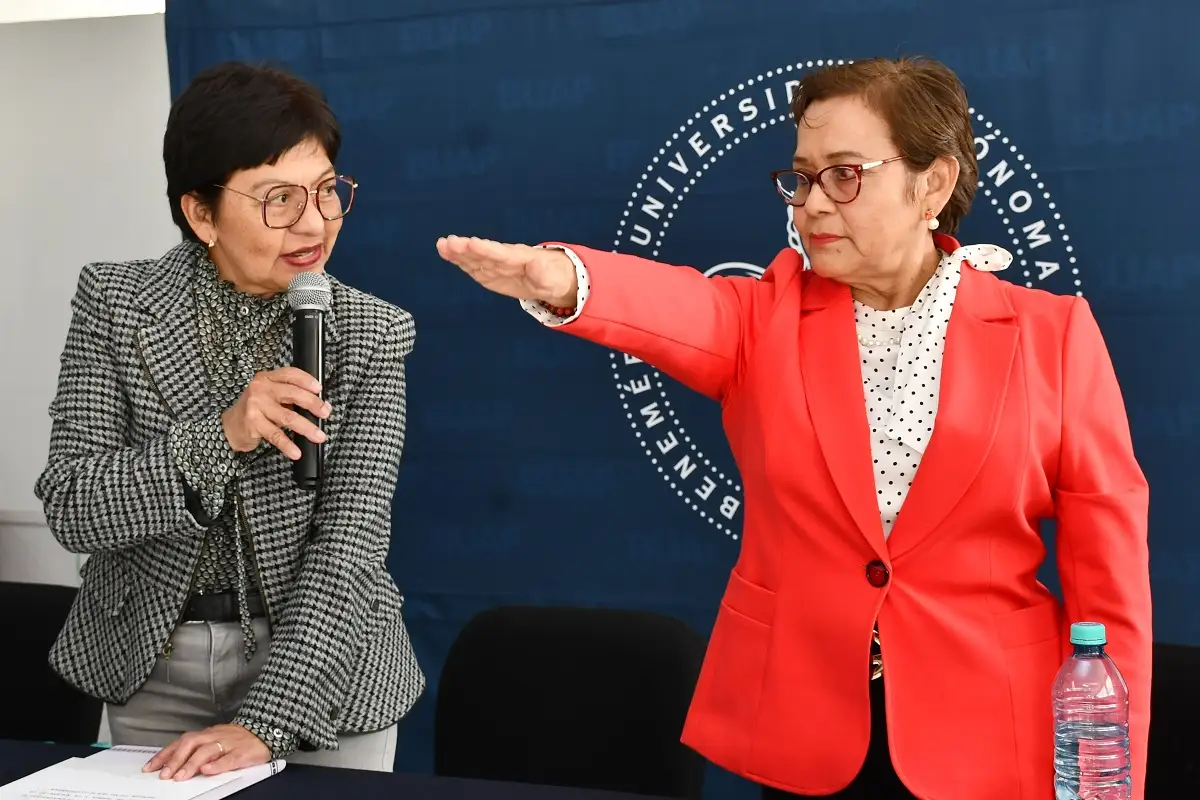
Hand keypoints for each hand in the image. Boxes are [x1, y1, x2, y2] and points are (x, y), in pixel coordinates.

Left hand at [143, 723, 268, 780]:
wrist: (266, 731)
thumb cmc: (237, 740)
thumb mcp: (214, 741)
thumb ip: (197, 750)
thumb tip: (172, 763)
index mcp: (206, 734)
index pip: (181, 742)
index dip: (165, 754)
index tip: (151, 767)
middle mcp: (214, 736)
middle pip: (191, 743)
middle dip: (175, 760)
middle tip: (164, 775)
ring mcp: (228, 743)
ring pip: (207, 751)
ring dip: (191, 764)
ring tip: (181, 777)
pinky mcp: (242, 752)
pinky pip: (229, 758)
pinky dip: (217, 765)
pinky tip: (207, 771)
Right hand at [221, 367, 330, 458]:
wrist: (230, 426)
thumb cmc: (256, 410)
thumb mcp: (270, 396)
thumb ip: (290, 396)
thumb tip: (319, 405)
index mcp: (267, 378)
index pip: (291, 374)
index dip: (307, 380)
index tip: (319, 389)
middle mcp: (261, 389)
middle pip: (293, 394)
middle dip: (313, 404)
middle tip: (325, 413)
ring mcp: (256, 406)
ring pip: (288, 417)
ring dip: (307, 428)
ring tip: (319, 436)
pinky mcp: (253, 424)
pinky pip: (276, 435)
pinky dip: (288, 445)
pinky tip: (296, 452)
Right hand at [436, 235, 577, 306]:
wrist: (550, 277)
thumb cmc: (553, 276)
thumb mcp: (553, 278)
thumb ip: (543, 273)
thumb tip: (537, 264)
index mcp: (520, 258)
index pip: (501, 253)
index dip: (487, 249)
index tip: (471, 242)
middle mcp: (504, 258)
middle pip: (484, 253)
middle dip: (467, 249)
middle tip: (448, 242)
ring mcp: (495, 265)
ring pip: (475, 258)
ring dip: (458, 253)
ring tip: (441, 244)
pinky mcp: (490, 273)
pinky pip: (473, 266)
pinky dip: (460, 261)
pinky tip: (446, 253)